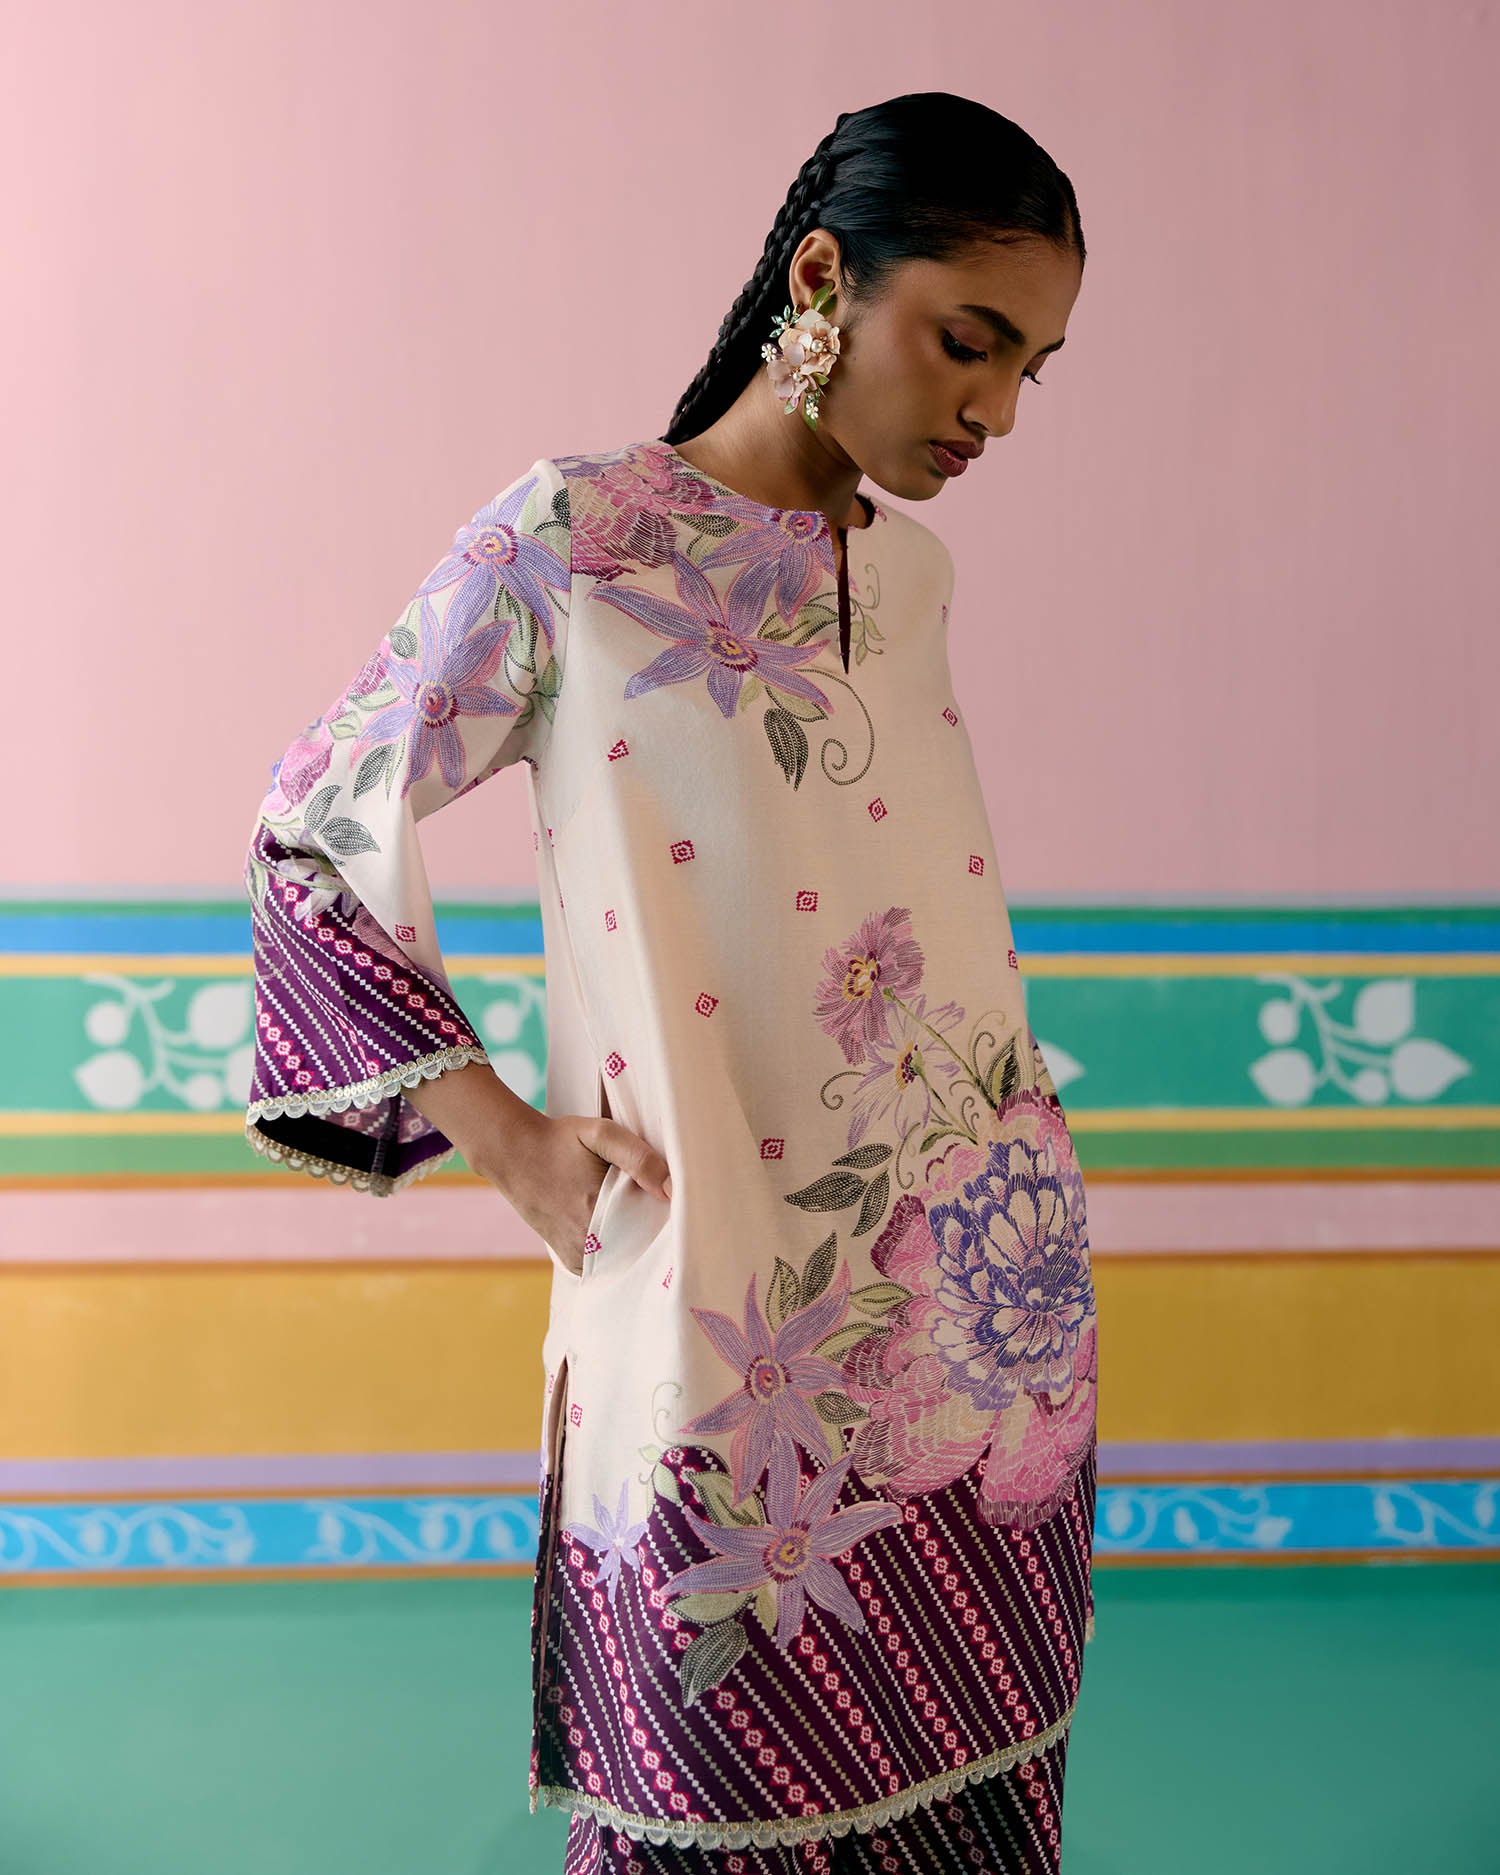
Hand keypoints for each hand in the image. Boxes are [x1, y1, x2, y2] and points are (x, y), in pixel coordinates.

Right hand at [490, 1111, 670, 1275]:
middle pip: (643, 1252)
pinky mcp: (571, 1261)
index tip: (686, 1212)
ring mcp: (578, 1256)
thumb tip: (671, 1189)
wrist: (514, 1153)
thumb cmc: (560, 1140)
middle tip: (672, 1215)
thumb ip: (639, 1158)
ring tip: (649, 1222)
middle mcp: (587, 1244)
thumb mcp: (601, 1135)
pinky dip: (619, 1254)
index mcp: (599, 1213)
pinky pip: (607, 1266)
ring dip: (640, 1248)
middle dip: (659, 1238)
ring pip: (625, 1263)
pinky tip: (626, 1231)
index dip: (673, 1226)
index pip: (654, 1235)